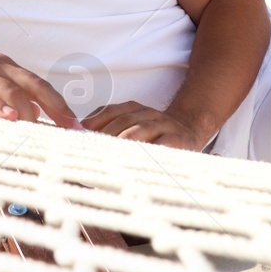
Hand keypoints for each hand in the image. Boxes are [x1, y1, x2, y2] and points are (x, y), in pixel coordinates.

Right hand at [0, 21, 79, 128]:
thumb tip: (15, 118)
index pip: (37, 83)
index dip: (59, 102)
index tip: (77, 124)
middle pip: (32, 84)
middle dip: (56, 106)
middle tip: (74, 128)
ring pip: (8, 88)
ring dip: (30, 108)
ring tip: (47, 128)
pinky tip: (8, 117)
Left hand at [82, 101, 211, 150]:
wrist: (190, 128)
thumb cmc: (153, 134)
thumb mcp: (132, 124)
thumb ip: (109, 128)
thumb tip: (80, 135)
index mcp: (135, 108)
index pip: (111, 111)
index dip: (96, 122)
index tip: (80, 136)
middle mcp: (148, 114)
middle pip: (124, 122)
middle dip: (106, 136)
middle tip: (91, 152)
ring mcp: (164, 125)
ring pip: (141, 131)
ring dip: (123, 143)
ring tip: (108, 157)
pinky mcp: (179, 139)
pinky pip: (161, 146)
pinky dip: (148, 153)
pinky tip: (135, 163)